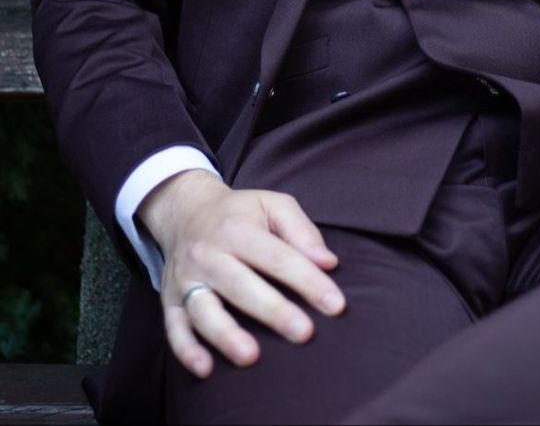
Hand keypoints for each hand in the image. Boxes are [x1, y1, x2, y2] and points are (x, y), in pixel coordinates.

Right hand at [138, 169, 343, 377]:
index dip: (308, 280)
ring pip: (204, 311)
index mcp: (236, 228)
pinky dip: (187, 351)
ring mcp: (186, 279)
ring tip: (251, 356)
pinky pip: (174, 329)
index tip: (335, 305)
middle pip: (241, 285)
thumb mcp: (272, 205)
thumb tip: (328, 262)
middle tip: (304, 333)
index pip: (277, 257)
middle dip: (273, 311)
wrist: (186, 211)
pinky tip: (206, 370)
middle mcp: (208, 254)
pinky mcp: (170, 301)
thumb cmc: (239, 213)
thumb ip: (302, 230)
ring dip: (226, 335)